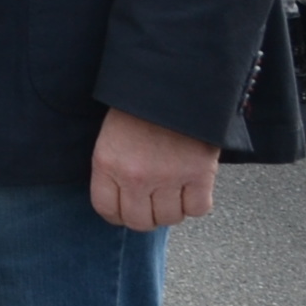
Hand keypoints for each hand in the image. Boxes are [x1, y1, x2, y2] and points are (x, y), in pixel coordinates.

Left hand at [91, 107, 218, 230]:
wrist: (173, 84)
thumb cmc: (140, 106)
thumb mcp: (112, 136)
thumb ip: (114, 168)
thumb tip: (123, 199)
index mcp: (107, 163)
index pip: (106, 209)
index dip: (116, 215)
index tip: (124, 212)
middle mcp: (135, 176)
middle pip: (139, 221)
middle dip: (145, 217)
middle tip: (151, 206)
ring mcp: (168, 178)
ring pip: (170, 218)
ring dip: (171, 211)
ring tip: (172, 195)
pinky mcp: (199, 175)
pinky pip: (198, 209)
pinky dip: (196, 204)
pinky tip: (192, 190)